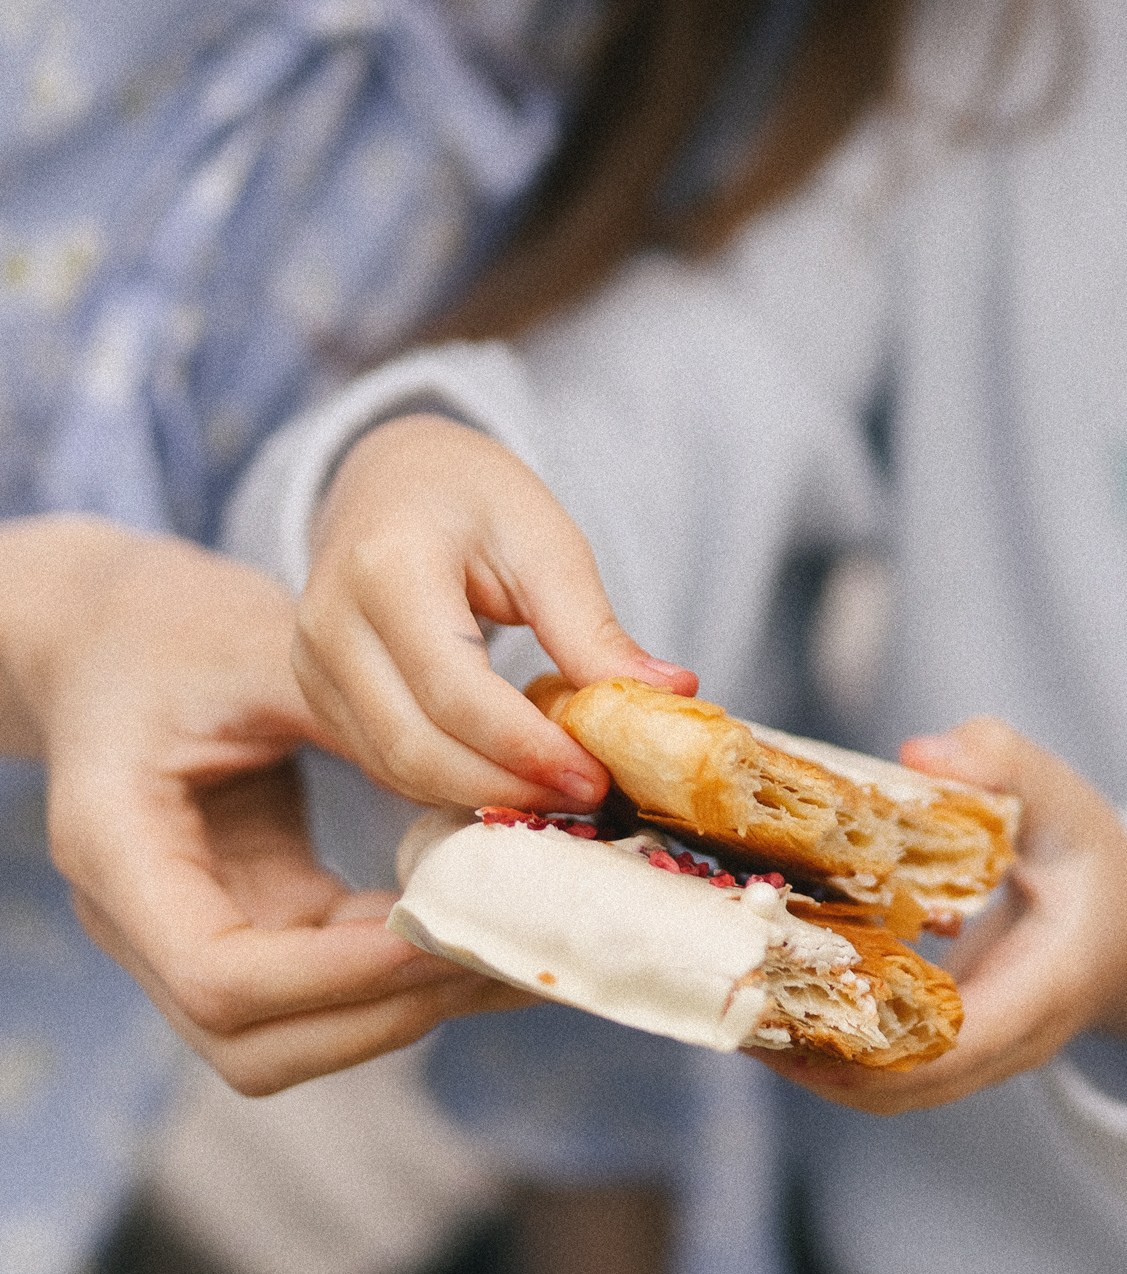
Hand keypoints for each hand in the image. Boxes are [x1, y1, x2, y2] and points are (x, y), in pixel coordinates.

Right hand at [8, 515, 509, 1092]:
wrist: (114, 636)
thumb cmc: (178, 629)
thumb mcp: (262, 650)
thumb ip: (356, 719)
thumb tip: (481, 786)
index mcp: (115, 843)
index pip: (215, 974)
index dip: (333, 976)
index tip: (438, 934)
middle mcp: (136, 917)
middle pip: (251, 1042)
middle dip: (382, 1013)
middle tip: (500, 954)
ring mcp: (187, 934)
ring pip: (288, 1039)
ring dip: (399, 1011)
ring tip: (510, 955)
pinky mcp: (244, 923)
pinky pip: (319, 987)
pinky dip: (398, 976)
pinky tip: (481, 930)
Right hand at [293, 414, 692, 814]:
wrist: (391, 477)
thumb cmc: (471, 496)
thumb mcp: (543, 539)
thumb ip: (591, 626)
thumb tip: (670, 694)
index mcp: (387, 567)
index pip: (455, 691)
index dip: (527, 748)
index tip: (597, 776)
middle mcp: (330, 623)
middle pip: (416, 745)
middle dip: (508, 786)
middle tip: (587, 796)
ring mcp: (310, 665)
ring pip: (394, 767)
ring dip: (481, 795)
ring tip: (559, 790)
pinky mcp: (312, 695)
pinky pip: (382, 762)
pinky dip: (449, 782)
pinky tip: (510, 777)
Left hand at [765, 718, 1126, 1116]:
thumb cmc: (1094, 861)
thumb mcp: (1066, 800)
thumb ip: (1006, 763)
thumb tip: (919, 755)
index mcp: (1043, 989)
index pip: (954, 1041)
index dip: (871, 1035)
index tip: (795, 1000)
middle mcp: (1008, 1045)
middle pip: (902, 1087)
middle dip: (813, 1056)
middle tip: (732, 1002)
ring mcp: (978, 1062)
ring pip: (884, 1094)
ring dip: (807, 1062)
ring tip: (731, 1010)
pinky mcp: (949, 1057)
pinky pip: (883, 1075)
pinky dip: (825, 1052)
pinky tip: (769, 1005)